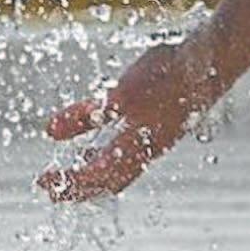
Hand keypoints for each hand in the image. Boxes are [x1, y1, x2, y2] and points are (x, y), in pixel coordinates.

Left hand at [37, 34, 223, 202]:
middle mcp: (145, 148)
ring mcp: (149, 135)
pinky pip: (117, 139)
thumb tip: (50, 131)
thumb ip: (88, 114)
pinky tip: (82, 138)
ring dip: (87, 170)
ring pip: (114, 163)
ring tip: (66, 173)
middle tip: (48, 188)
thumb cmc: (165, 76)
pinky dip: (96, 142)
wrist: (204, 62)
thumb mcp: (120, 95)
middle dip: (77, 187)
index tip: (45, 184)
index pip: (99, 177)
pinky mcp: (148, 118)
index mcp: (138, 147)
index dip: (71, 184)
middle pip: (107, 180)